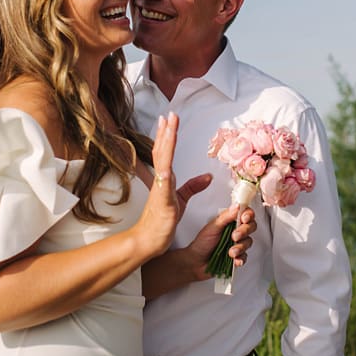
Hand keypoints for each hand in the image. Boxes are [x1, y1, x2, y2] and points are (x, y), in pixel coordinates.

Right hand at [134, 113, 210, 257]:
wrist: (147, 241)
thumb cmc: (161, 222)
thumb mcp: (181, 201)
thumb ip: (193, 187)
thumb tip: (208, 177)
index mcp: (164, 180)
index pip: (165, 153)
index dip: (167, 137)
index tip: (169, 121)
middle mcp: (160, 181)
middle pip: (162, 151)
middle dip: (166, 132)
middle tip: (170, 115)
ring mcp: (160, 189)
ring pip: (162, 160)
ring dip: (166, 141)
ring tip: (169, 125)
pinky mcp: (162, 201)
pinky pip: (164, 182)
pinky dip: (165, 169)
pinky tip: (166, 158)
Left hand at [185, 205, 256, 280]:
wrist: (196, 262)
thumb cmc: (202, 243)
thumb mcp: (213, 227)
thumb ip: (226, 216)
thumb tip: (237, 206)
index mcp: (230, 221)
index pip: (245, 213)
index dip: (248, 215)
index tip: (244, 218)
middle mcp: (235, 231)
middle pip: (250, 227)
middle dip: (244, 231)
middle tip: (234, 236)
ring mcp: (237, 244)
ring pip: (248, 242)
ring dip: (240, 247)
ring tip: (230, 252)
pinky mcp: (238, 256)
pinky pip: (245, 257)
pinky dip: (240, 259)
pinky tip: (234, 260)